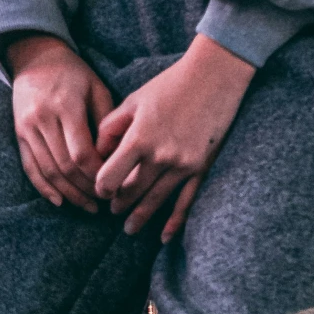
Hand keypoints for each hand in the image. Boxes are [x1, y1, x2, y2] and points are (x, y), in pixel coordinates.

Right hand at [4, 35, 114, 211]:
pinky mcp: (19, 134)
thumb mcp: (96, 88)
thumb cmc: (74, 74)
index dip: (97, 173)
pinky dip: (44, 188)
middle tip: (104, 201)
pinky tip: (60, 201)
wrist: (35, 58)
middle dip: (85, 188)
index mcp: (66, 106)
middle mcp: (43, 119)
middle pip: (64, 166)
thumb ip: (106, 121)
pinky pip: (30, 167)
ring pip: (48, 171)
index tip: (112, 182)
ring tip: (87, 206)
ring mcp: (27, 128)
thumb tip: (114, 157)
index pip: (81, 152)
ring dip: (68, 193)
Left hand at [94, 36, 255, 241]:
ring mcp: (183, 165)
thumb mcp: (133, 100)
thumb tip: (98, 153)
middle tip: (113, 210)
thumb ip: (111, 127)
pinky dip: (174, 222)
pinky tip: (163, 236)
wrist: (215, 77)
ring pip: (155, 200)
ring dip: (140, 217)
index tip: (100, 190)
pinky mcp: (202, 168)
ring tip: (129, 228)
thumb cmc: (170, 84)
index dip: (101, 187)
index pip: (110, 177)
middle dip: (119, 204)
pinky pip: (186, 201)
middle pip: (131, 193)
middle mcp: (160, 157)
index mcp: (139, 139)